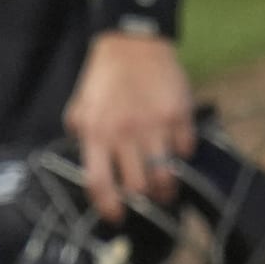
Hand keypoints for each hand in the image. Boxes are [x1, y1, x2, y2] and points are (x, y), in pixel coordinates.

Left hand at [63, 31, 195, 221]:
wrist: (132, 45)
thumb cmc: (103, 79)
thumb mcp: (79, 107)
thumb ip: (80, 135)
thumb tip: (85, 162)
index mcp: (96, 134)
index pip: (99, 183)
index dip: (108, 207)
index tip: (116, 217)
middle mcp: (125, 134)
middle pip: (138, 186)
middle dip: (144, 202)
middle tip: (147, 204)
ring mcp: (155, 126)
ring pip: (166, 175)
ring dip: (167, 189)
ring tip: (166, 191)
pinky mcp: (179, 116)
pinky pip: (185, 149)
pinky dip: (181, 157)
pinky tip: (175, 154)